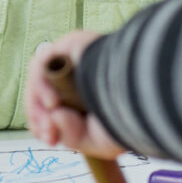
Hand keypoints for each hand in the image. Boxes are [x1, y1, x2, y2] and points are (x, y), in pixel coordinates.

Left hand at [25, 30, 124, 158]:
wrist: (142, 92)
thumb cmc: (129, 116)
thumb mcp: (98, 140)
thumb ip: (72, 136)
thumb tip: (55, 118)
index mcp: (89, 92)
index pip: (57, 105)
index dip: (47, 123)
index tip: (51, 140)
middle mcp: (81, 72)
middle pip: (46, 93)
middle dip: (41, 118)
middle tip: (49, 135)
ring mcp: (76, 56)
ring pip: (42, 79)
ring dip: (39, 104)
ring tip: (50, 121)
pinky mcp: (72, 42)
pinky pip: (44, 63)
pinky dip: (41, 86)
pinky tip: (53, 103)